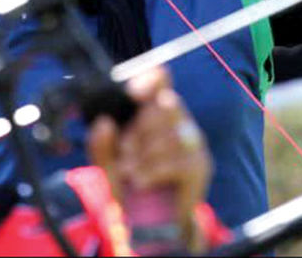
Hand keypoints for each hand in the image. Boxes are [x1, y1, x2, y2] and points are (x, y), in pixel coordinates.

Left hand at [88, 68, 211, 248]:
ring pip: (172, 133)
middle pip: (166, 104)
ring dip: (145, 154)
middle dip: (139, 130)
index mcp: (156, 111)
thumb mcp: (108, 163)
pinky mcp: (201, 166)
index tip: (133, 93)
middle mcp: (179, 120)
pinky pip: (179, 160)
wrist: (148, 222)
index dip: (151, 79)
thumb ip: (101, 144)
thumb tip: (104, 122)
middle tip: (124, 152)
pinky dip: (155, 171)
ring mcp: (194, 142)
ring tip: (130, 172)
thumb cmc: (130, 183)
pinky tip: (141, 181)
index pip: (162, 80)